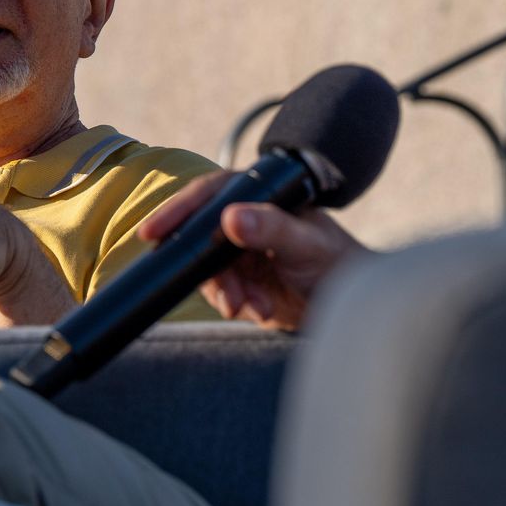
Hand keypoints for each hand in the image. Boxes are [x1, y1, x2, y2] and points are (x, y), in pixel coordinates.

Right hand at [137, 171, 367, 331]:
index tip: (152, 232)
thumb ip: (271, 228)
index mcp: (258, 196)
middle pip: (201, 239)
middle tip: (229, 299)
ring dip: (227, 293)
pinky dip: (236, 303)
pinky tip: (261, 309)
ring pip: (208, 271)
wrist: (352, 305)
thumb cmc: (337, 262)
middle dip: (212, 273)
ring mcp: (240, 251)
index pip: (208, 197)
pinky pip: (221, 292)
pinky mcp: (241, 281)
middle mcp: (244, 220)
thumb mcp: (305, 243)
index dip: (177, 212)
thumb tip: (231, 218)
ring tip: (255, 306)